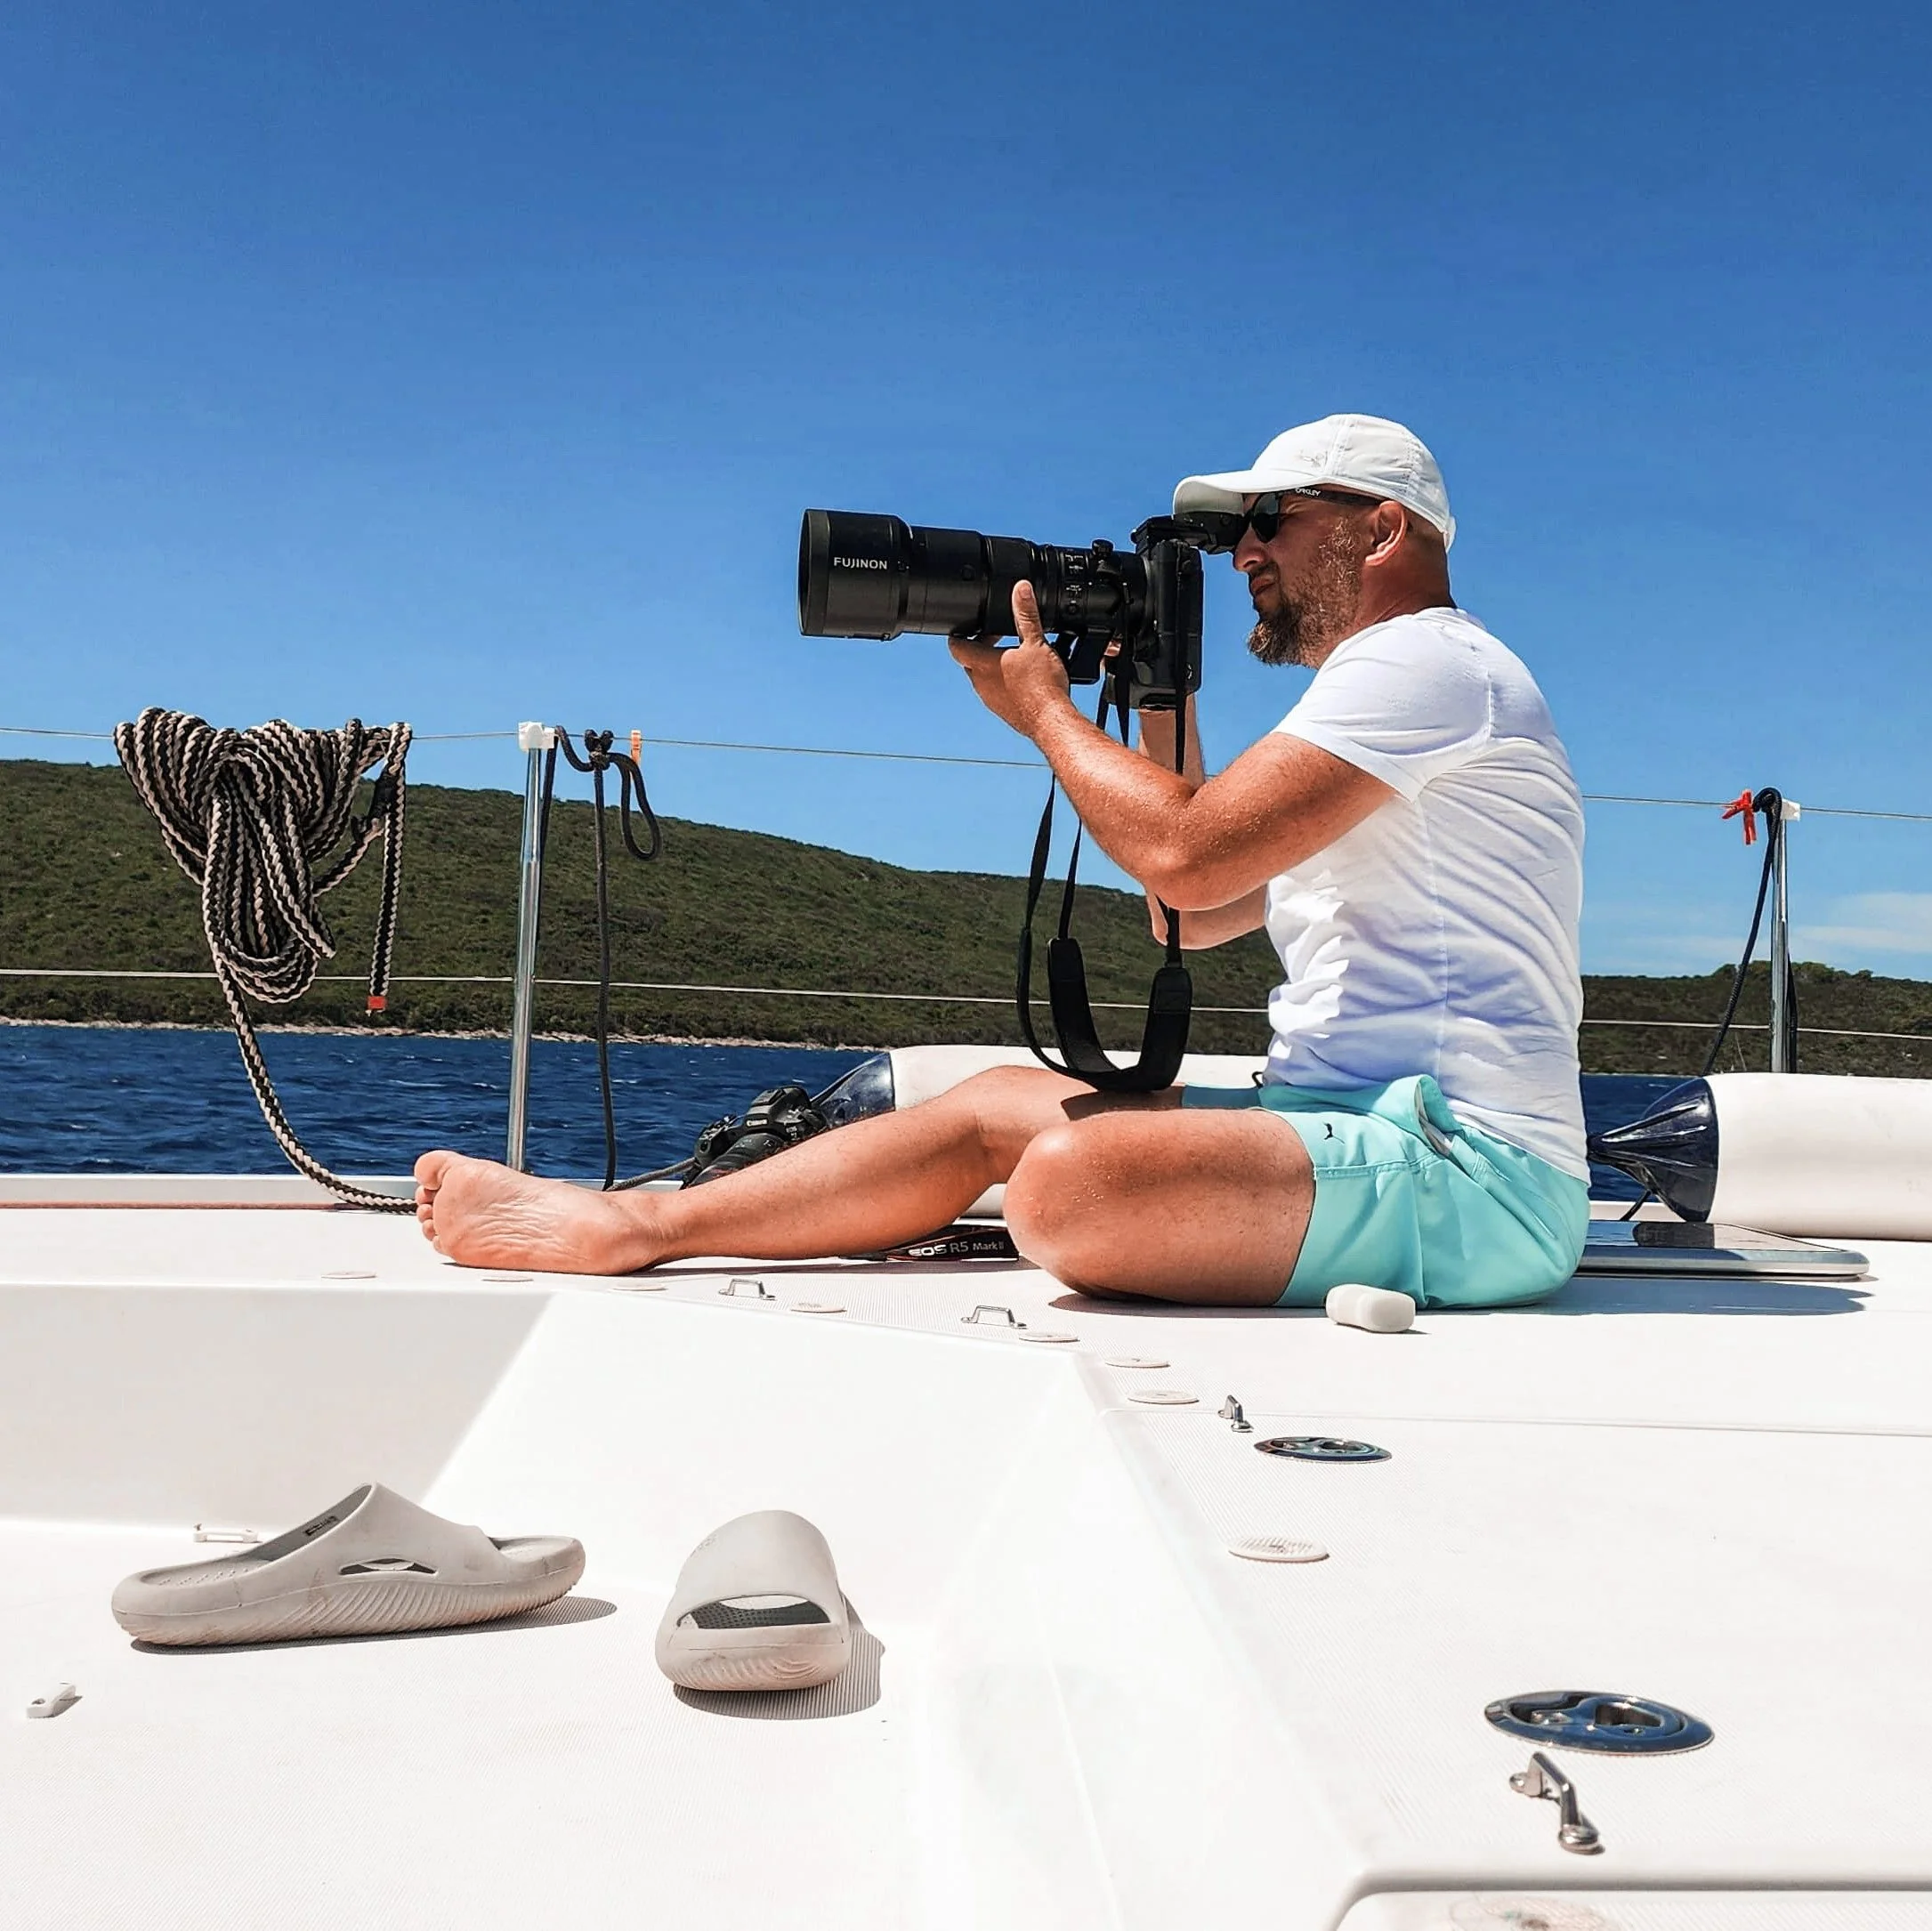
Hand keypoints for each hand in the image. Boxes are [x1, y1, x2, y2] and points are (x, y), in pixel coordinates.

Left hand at [947, 582, 1071, 736]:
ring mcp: (990, 699)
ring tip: (1015, 656)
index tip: (970, 626)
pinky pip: (995, 691)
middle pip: (970, 659)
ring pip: (983, 676)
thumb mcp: (1036, 642)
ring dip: (993, 665)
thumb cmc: (1043, 687)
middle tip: (1000, 636)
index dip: (960, 633)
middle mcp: (980, 683)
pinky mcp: (1002, 711)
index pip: (956, 645)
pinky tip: (1024, 679)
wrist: (1052, 722)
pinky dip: (1004, 681)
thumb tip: (1020, 589)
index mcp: (982, 664)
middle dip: (982, 646)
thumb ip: (1026, 615)